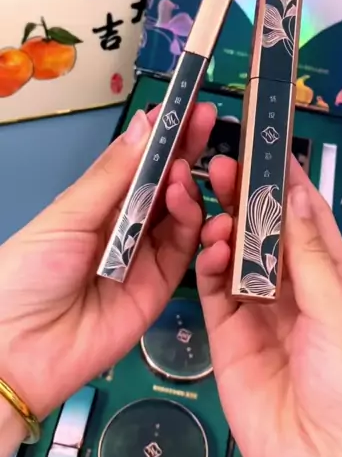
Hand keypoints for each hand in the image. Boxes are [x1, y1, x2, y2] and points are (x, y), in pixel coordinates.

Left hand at [0, 102, 214, 456]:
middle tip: (207, 119)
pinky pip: (186, 250)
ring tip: (184, 166)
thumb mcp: (68, 216)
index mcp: (98, 204)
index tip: (186, 105)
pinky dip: (193, 223)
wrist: (20, 351)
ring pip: (181, 213)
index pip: (138, 163)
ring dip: (187, 185)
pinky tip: (187, 199)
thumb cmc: (28, 273)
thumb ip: (114, 174)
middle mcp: (126, 227)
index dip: (162, 135)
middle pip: (165, 184)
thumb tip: (145, 123)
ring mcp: (146, 257)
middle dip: (186, 150)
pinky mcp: (162, 287)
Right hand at [197, 156, 341, 456]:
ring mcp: (259, 314)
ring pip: (236, 256)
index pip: (309, 222)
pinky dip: (207, 264)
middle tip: (227, 165)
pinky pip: (213, 291)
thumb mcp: (337, 312)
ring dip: (224, 225)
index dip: (290, 186)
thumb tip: (295, 197)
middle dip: (249, 199)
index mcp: (335, 283)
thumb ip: (309, 255)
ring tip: (211, 196)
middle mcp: (297, 294)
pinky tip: (207, 246)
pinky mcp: (228, 336)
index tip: (270, 150)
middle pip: (267, 235)